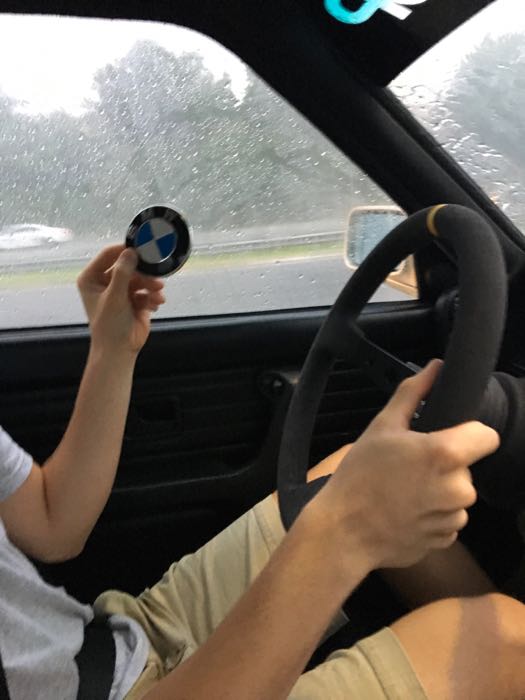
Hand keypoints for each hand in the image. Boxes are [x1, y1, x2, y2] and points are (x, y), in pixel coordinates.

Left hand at [77, 244, 165, 355]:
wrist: (120, 350)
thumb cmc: (110, 325)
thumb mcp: (115, 296)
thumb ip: (123, 272)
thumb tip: (131, 252)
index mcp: (92, 278)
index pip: (108, 255)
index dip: (124, 251)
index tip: (141, 249)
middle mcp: (105, 282)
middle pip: (127, 266)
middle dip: (142, 273)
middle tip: (155, 277)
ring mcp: (121, 291)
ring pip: (139, 278)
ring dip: (150, 285)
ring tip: (157, 293)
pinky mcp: (134, 300)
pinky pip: (146, 291)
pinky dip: (152, 296)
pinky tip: (155, 304)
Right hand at [309, 359, 499, 569]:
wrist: (344, 530)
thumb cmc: (359, 476)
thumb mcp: (382, 425)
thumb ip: (414, 392)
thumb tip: (435, 367)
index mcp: (445, 454)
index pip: (487, 436)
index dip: (468, 433)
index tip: (445, 438)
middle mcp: (457, 488)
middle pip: (468, 467)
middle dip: (446, 466)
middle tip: (409, 467)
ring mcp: (452, 518)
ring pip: (458, 496)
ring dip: (439, 492)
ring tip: (404, 490)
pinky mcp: (445, 540)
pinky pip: (448, 520)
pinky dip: (432, 515)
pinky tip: (405, 511)